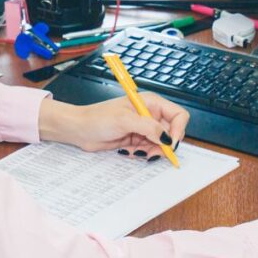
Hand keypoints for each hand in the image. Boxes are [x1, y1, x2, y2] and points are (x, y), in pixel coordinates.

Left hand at [38, 94, 189, 156]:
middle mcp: (150, 114)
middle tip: (150, 152)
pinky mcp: (137, 139)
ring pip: (161, 144)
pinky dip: (142, 154)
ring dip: (151, 151)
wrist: (79, 129)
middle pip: (171, 133)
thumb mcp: (124, 120)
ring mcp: (143, 128)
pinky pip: (149, 150)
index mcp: (151, 103)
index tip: (170, 143)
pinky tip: (129, 151)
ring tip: (136, 151)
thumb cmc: (97, 118)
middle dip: (163, 145)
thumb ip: (148, 127)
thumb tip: (167, 138)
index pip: (178, 115)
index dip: (178, 130)